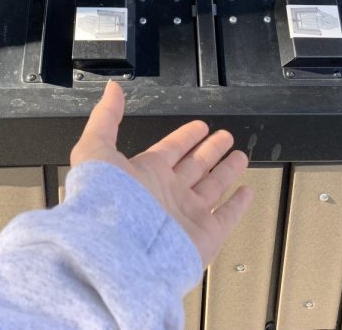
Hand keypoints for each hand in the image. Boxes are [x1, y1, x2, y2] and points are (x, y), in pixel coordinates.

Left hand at [71, 81, 252, 265]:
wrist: (116, 250)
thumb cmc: (103, 202)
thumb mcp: (96, 149)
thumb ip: (105, 118)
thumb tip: (111, 91)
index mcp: (145, 174)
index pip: (171, 150)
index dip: (185, 137)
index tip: (199, 126)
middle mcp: (167, 194)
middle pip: (194, 166)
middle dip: (209, 150)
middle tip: (223, 137)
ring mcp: (186, 215)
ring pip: (212, 188)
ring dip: (226, 171)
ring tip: (239, 156)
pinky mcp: (204, 236)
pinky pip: (226, 217)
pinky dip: (238, 205)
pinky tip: (245, 192)